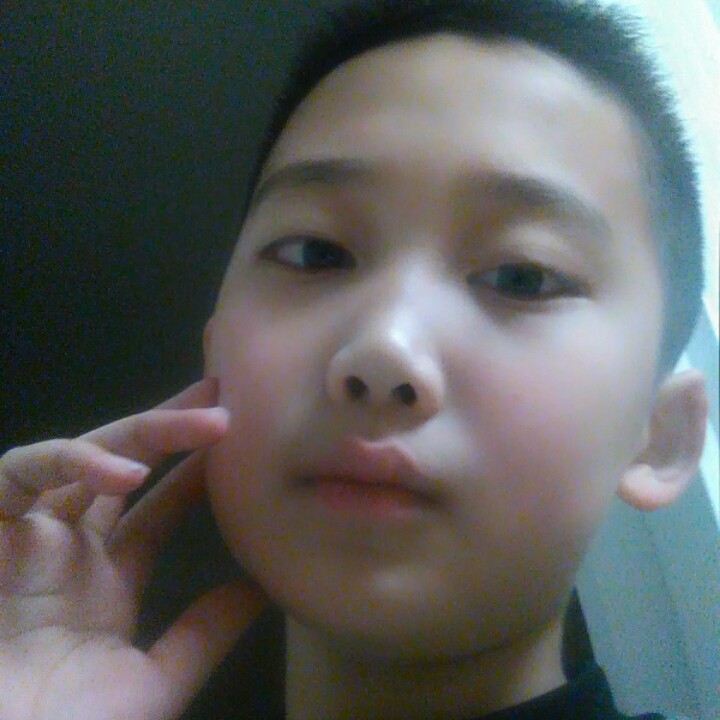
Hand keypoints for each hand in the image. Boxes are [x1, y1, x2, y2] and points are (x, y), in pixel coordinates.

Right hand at [0, 379, 265, 719]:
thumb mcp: (153, 681)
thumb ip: (203, 634)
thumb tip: (261, 591)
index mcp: (104, 583)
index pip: (158, 511)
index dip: (195, 475)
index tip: (238, 442)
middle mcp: (66, 551)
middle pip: (123, 467)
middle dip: (171, 428)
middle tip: (222, 396)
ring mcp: (23, 538)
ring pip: (81, 458)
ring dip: (142, 432)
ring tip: (206, 422)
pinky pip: (19, 475)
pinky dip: (70, 462)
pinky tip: (125, 471)